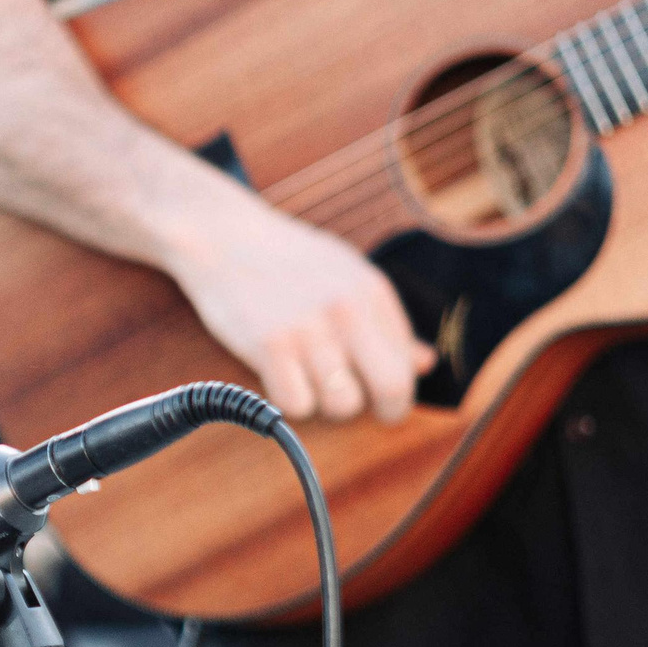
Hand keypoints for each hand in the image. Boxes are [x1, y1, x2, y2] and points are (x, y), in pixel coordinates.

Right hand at [165, 185, 433, 423]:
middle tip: (364, 408)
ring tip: (309, 381)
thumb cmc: (286, 259)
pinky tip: (279, 378)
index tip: (378, 393)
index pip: (407, 363)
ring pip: (342, 405)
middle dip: (384, 411)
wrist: (222, 235)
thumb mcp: (347, 276)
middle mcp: (348, 309)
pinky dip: (289, 401)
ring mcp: (309, 328)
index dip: (397, 390)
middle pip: (391, 388)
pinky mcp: (270, 345)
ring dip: (327, 404)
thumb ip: (387, 322)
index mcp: (372, 291)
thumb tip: (425, 363)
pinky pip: (297, 405)